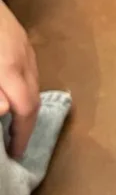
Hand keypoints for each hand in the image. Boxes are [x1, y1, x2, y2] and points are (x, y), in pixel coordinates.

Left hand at [0, 2, 38, 158]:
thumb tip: (4, 111)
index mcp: (8, 68)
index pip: (25, 110)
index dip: (21, 135)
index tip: (14, 155)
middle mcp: (24, 59)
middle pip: (32, 98)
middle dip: (25, 126)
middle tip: (13, 146)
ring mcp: (25, 47)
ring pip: (32, 84)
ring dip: (23, 107)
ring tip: (9, 125)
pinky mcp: (21, 39)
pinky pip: (28, 71)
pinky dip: (21, 89)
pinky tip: (8, 93)